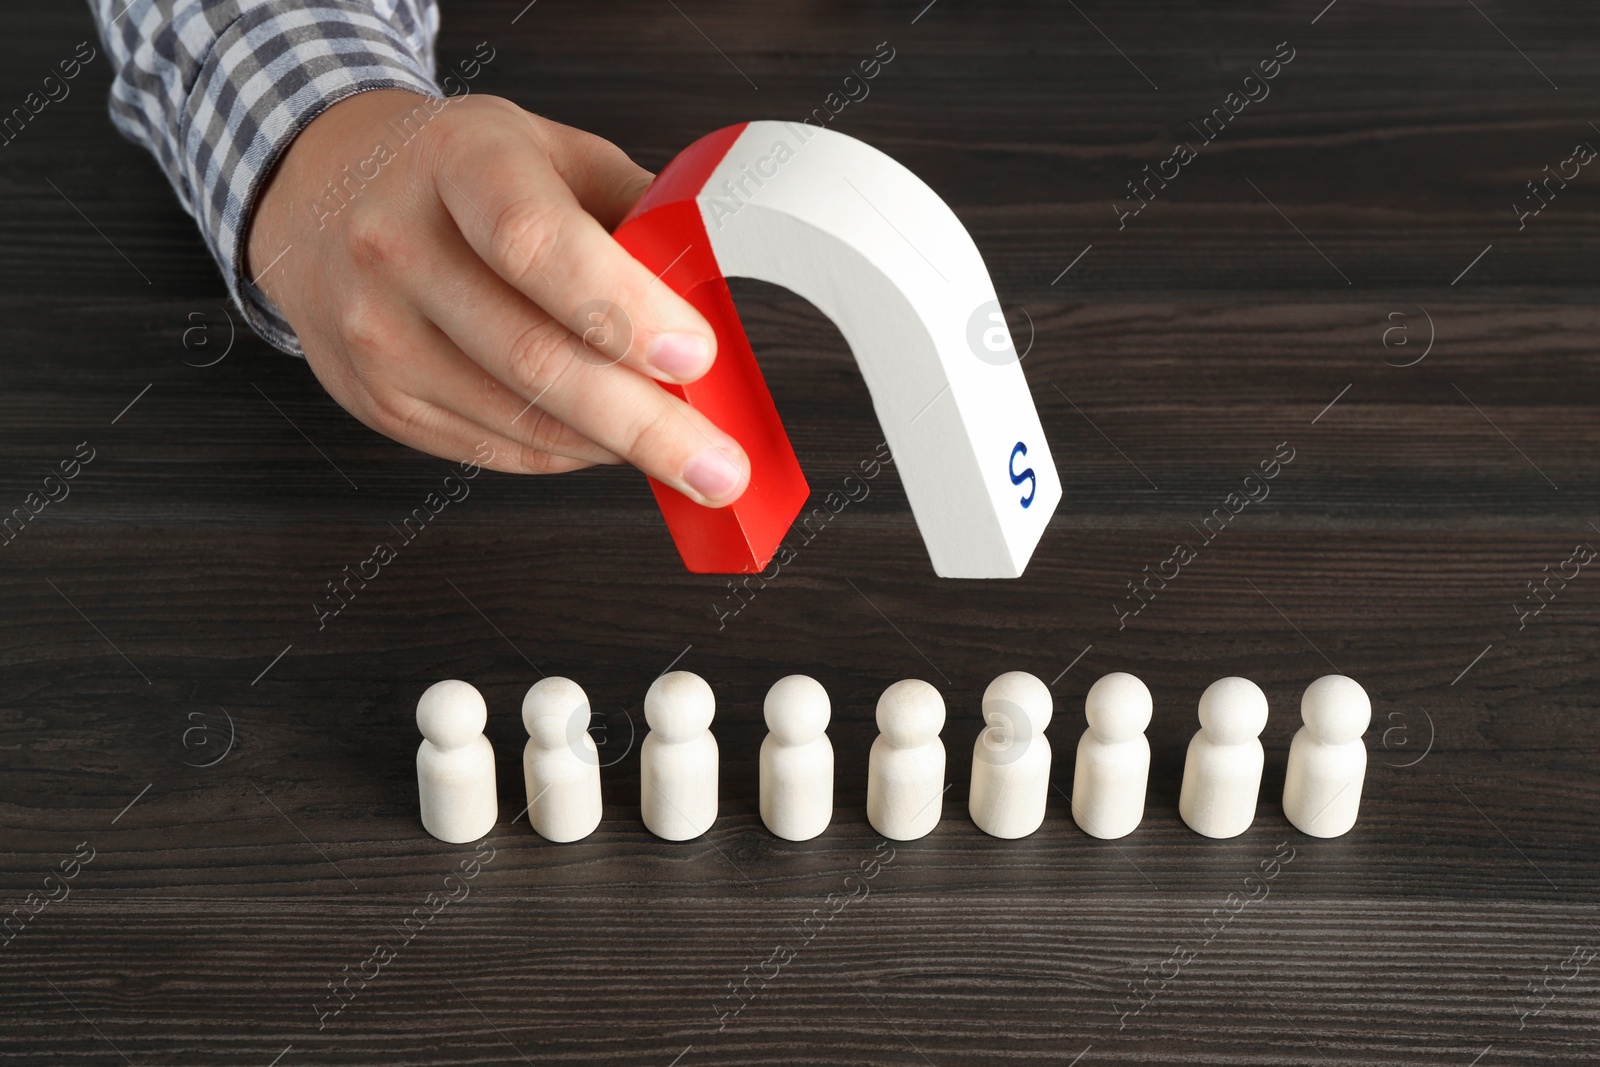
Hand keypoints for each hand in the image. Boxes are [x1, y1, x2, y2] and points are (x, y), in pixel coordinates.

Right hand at [245, 89, 748, 504]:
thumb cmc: (460, 175)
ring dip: (616, 447)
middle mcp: (397, 245)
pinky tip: (606, 437)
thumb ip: (637, 214)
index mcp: (459, 161)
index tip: (695, 357)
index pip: (536, 244)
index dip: (621, 309)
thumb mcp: (552, 154)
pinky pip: (497, 449)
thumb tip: (715, 299)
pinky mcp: (377, 399)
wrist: (323, 194)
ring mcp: (376, 331)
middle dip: (646, 426)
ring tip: (681, 452)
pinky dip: (569, 453)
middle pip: (533, 357)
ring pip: (520, 421)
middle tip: (720, 468)